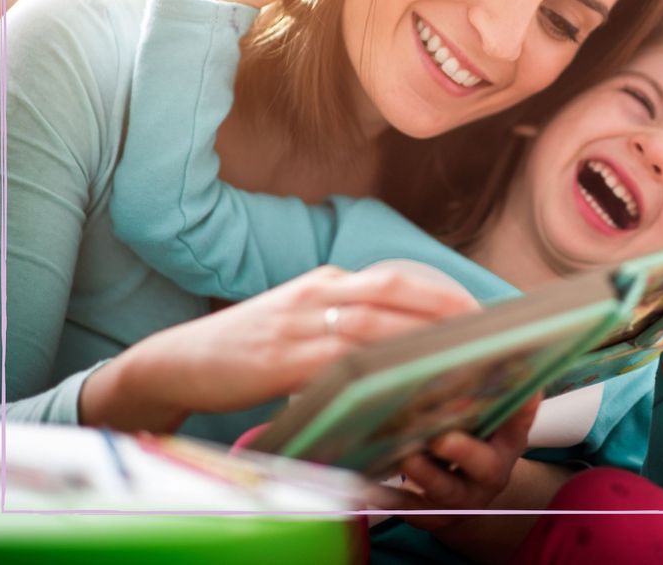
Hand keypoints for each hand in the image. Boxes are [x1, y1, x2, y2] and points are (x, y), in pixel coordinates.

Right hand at [79, 262, 479, 431]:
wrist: (177, 363)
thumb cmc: (245, 348)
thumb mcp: (298, 321)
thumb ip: (342, 323)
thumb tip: (395, 340)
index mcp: (325, 282)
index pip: (394, 278)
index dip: (438, 290)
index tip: (476, 307)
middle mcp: (317, 294)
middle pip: (393, 291)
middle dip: (443, 307)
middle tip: (485, 328)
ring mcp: (297, 324)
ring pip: (372, 324)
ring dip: (418, 339)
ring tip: (459, 357)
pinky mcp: (279, 360)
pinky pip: (337, 363)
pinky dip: (374, 371)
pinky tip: (400, 385)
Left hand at [373, 394, 542, 531]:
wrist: (466, 496)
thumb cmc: (471, 442)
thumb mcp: (485, 420)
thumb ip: (481, 389)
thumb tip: (482, 340)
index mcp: (507, 442)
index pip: (520, 422)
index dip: (523, 408)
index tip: (522, 391)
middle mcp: (491, 472)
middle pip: (486, 465)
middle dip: (463, 451)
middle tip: (441, 437)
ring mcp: (465, 497)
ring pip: (447, 490)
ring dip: (425, 474)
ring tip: (406, 458)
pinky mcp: (436, 516)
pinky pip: (414, 512)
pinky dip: (393, 501)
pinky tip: (373, 489)